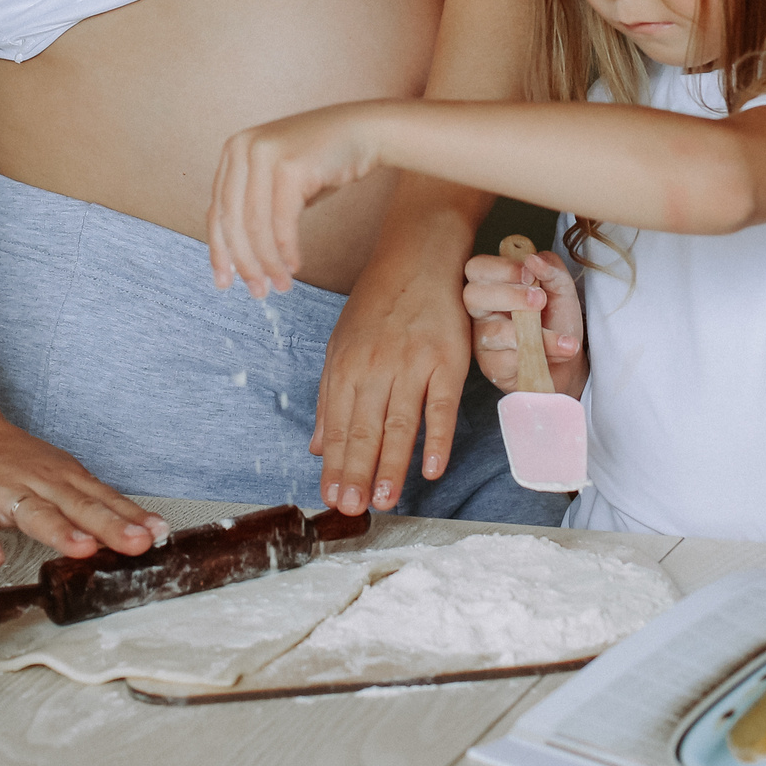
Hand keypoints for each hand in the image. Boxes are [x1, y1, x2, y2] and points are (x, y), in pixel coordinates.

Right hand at [0, 408, 166, 567]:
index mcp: (66, 478)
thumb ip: (92, 504)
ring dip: (60, 531)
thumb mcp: (60, 474)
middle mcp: (41, 482)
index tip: (159, 533)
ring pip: (35, 513)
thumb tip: (139, 530)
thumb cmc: (14, 459)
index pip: (105, 499)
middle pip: (80, 507)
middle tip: (137, 543)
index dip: (133, 517)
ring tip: (81, 549)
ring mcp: (5, 491)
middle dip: (111, 526)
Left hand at [209, 102, 387, 297]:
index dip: (219, 251)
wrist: (364, 131)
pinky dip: (286, 250)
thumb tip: (236, 259)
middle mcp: (242, 148)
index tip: (225, 282)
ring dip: (268, 262)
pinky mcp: (290, 167)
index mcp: (233, 150)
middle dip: (244, 262)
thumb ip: (253, 208)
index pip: (217, 210)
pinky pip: (282, 222)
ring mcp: (265, 154)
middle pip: (233, 220)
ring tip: (280, 284)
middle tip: (257, 291)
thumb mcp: (277, 182)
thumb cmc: (322, 162)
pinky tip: (294, 266)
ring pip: (256, 225)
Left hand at [310, 237, 474, 515]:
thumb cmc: (379, 303)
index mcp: (345, 365)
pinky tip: (432, 469)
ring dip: (391, 466)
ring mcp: (413, 364)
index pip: (337, 426)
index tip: (332, 497)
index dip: (335, 466)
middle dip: (356, 474)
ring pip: (399, 425)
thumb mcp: (341, 344)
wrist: (419, 256)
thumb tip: (317, 447)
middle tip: (353, 510)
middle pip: (364, 430)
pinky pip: (441, 407)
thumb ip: (331, 397)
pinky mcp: (448, 360)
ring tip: (385, 501)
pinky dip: (437, 439)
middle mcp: (375, 366)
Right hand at [464, 248, 584, 396]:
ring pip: (493, 332)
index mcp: (493, 284)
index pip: (478, 268)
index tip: (529, 275)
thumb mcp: (562, 289)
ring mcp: (482, 340)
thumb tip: (533, 259)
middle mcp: (481, 311)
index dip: (501, 268)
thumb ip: (551, 268)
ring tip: (562, 339)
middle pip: (472, 295)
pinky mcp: (492, 367)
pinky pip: (504, 360)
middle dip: (509, 296)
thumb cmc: (556, 321)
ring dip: (532, 333)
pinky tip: (553, 355)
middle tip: (540, 301)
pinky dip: (535, 356)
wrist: (569, 361)